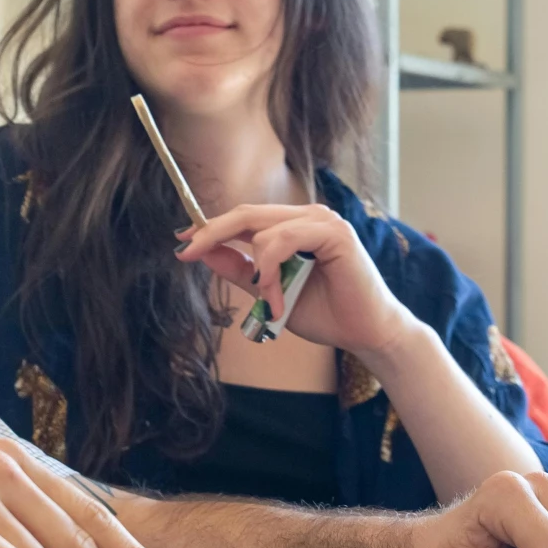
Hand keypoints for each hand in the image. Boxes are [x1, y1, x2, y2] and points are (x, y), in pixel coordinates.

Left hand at [176, 202, 413, 357]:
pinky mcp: (335, 233)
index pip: (244, 217)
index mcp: (292, 225)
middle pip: (246, 214)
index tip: (182, 241)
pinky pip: (284, 240)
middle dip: (212, 233)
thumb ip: (240, 269)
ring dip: (257, 272)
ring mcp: (322, 221)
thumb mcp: (268, 290)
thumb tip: (203, 253)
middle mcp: (307, 216)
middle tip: (188, 251)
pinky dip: (272, 269)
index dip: (211, 226)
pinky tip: (276, 293)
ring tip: (269, 302)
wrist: (365, 334)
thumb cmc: (323, 312)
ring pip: (262, 230)